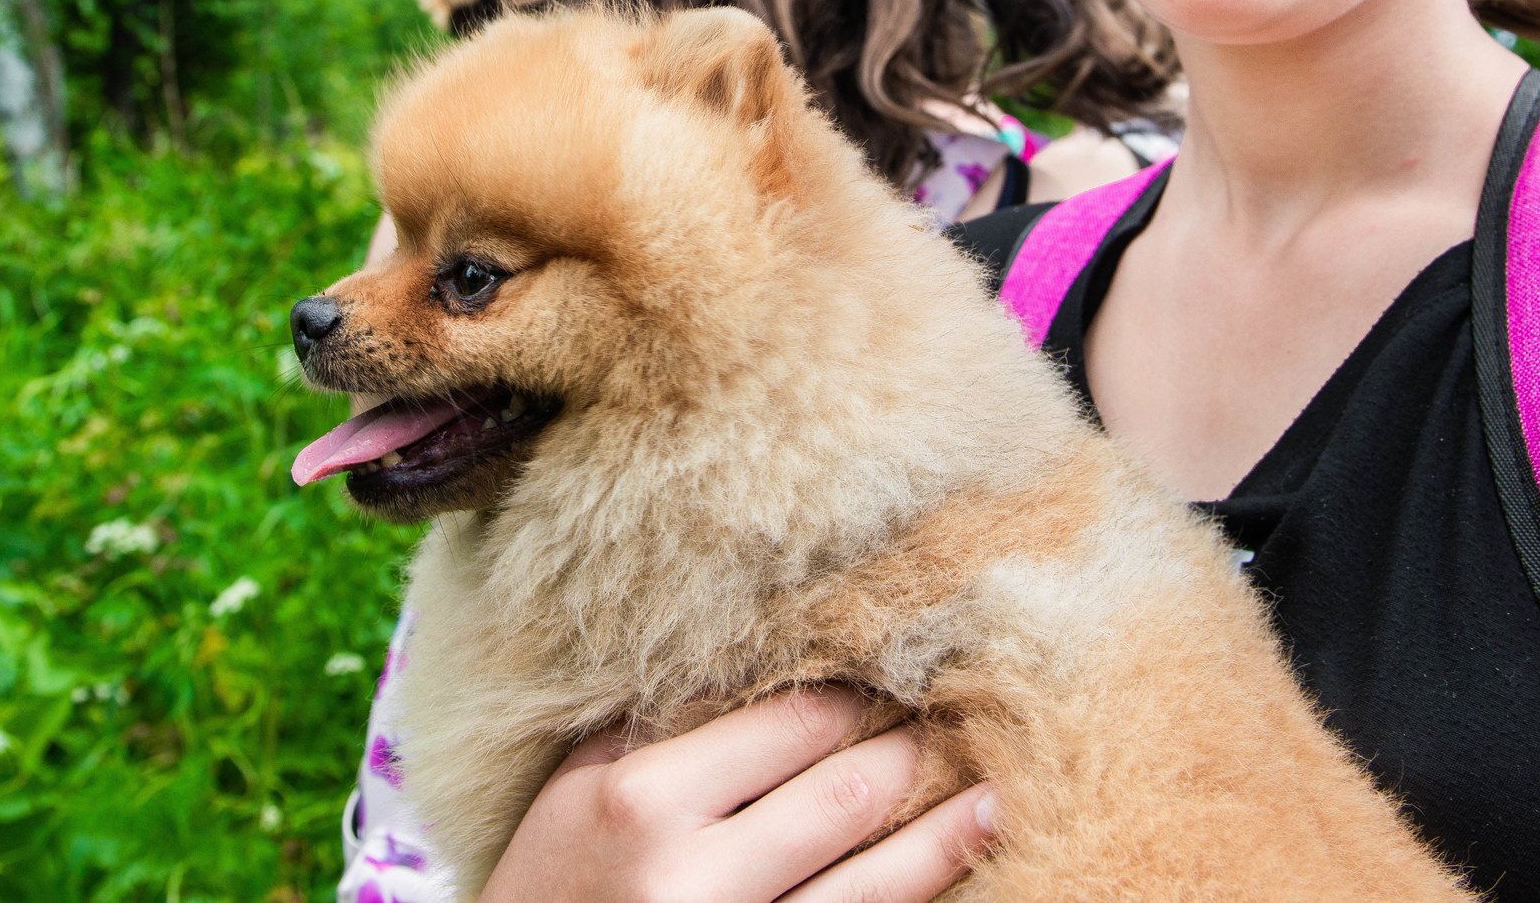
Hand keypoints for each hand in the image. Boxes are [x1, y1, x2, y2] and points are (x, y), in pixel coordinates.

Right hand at [481, 687, 998, 902]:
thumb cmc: (545, 891)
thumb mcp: (574, 794)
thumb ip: (654, 727)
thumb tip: (753, 660)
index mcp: (642, 803)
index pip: (790, 724)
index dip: (856, 698)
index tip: (895, 673)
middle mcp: (694, 879)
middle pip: (846, 796)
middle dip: (912, 755)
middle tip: (957, 720)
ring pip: (876, 885)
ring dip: (945, 839)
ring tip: (995, 800)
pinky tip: (948, 877)